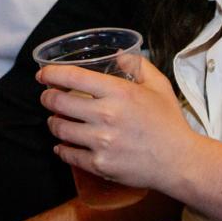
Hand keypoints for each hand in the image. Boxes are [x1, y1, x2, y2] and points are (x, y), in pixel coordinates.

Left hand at [38, 59, 197, 193]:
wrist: (179, 161)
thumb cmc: (169, 121)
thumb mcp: (159, 85)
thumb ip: (138, 65)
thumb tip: (118, 56)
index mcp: (119, 92)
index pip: (73, 77)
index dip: (51, 74)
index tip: (42, 75)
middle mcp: (106, 116)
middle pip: (59, 103)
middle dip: (47, 98)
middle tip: (47, 97)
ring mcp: (101, 142)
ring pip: (60, 129)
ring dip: (53, 122)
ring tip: (56, 120)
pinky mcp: (100, 165)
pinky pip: (69, 154)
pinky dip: (61, 149)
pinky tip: (62, 144)